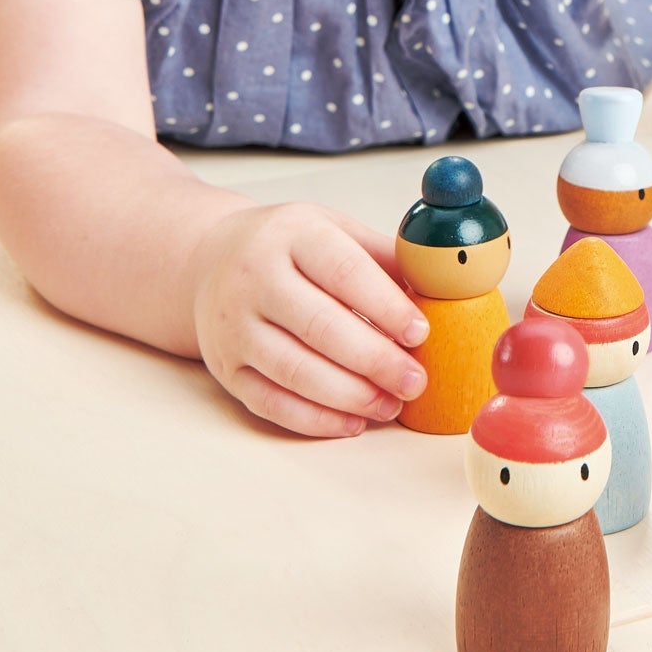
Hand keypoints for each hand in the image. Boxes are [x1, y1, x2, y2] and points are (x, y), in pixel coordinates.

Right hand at [189, 203, 428, 436]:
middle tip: (415, 381)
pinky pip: (271, 402)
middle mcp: (254, 279)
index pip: (343, 271)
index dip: (385, 305)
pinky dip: (316, 419)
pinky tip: (353, 422)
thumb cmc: (290, 246)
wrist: (210, 260)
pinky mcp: (225, 368)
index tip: (421, 333)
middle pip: (319, 327)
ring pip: (294, 371)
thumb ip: (384, 257)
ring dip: (350, 395)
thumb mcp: (335, 228)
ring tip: (392, 404)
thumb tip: (441, 290)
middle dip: (375, 360)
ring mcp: (234, 326)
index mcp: (291, 235)